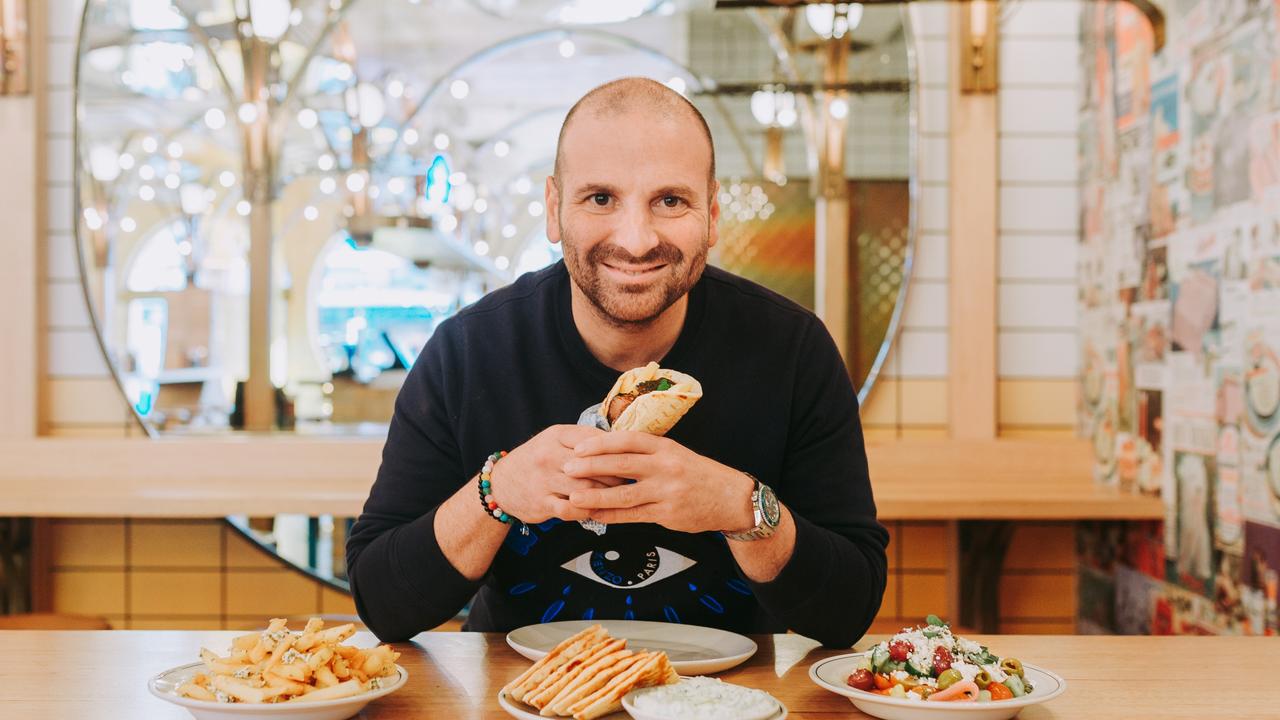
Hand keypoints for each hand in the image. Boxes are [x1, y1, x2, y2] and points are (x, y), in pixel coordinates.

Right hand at [488, 425, 624, 524]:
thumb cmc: (536, 460)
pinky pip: (572, 510)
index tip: (632, 456)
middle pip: (593, 465)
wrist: (500, 484)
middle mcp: (549, 455)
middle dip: (616, 473)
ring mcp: (544, 480)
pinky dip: (587, 511)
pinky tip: (597, 509)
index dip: (617, 449)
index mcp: (556, 435)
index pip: (594, 439)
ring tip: (619, 495)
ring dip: (605, 493)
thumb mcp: (554, 440)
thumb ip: (582, 439)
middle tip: (632, 478)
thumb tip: (620, 441)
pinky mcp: (542, 503)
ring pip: (585, 487)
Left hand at [562, 431, 755, 532]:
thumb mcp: (676, 453)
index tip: (579, 447)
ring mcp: (667, 492)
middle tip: (567, 468)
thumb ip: (648, 453)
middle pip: (621, 465)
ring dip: (595, 496)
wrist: (731, 498)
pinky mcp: (667, 514)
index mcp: (666, 448)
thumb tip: (610, 451)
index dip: (601, 443)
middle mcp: (666, 467)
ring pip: (624, 494)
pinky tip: (595, 515)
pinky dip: (612, 515)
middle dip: (591, 467)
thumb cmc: (699, 474)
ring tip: (574, 497)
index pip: (628, 440)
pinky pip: (633, 515)